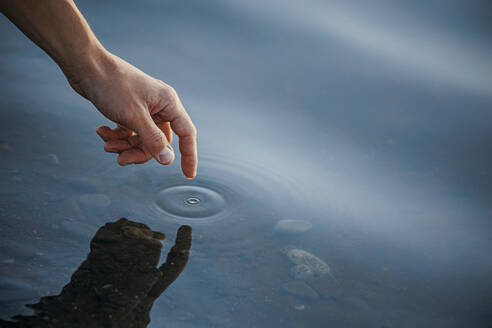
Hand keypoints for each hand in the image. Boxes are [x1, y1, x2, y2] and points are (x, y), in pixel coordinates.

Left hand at [73, 53, 196, 177]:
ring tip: (107, 145)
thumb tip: (168, 160)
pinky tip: (102, 131)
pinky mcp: (129, 108)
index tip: (188, 175)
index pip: (186, 134)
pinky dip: (117, 136)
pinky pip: (129, 130)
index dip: (189, 155)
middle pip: (159, 141)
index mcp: (169, 103)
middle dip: (139, 152)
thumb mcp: (134, 117)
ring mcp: (144, 107)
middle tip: (121, 159)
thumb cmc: (112, 86)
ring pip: (142, 138)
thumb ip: (153, 140)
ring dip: (125, 145)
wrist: (85, 66)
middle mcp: (160, 105)